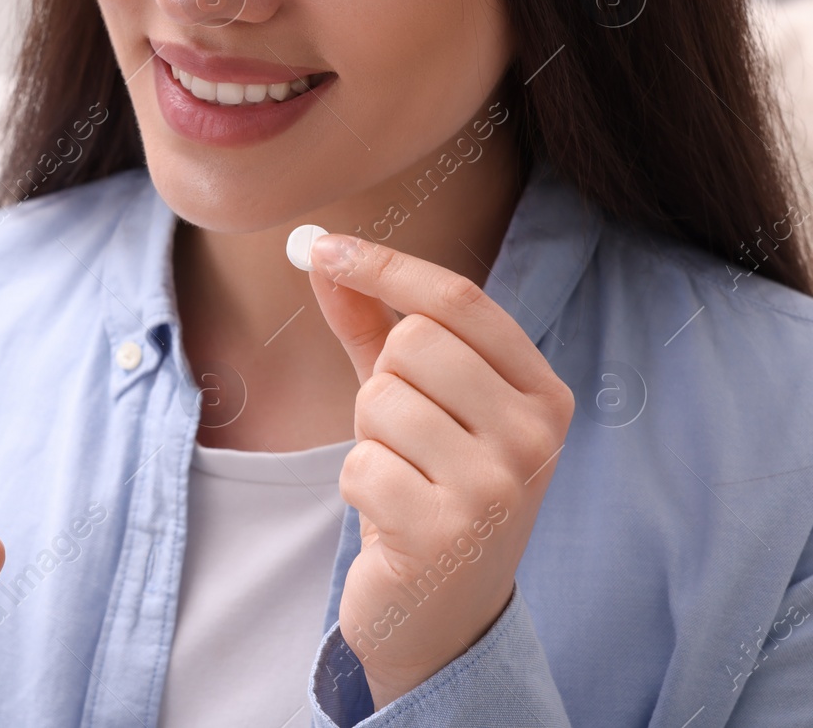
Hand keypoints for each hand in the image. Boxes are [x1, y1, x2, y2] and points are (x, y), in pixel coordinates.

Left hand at [304, 232, 574, 708]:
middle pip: (415, 343)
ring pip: (382, 400)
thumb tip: (322, 252)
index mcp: (542, 393)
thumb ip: (373, 325)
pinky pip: (362, 465)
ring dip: (368, 439)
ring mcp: (499, 488)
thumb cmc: (425, 486)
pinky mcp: (448, 534)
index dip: (384, 264)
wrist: (439, 615)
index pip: (460, 300)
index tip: (320, 246)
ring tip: (400, 479)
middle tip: (401, 437)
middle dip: (382, 382)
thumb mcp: (409, 399)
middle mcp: (536, 436)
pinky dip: (357, 486)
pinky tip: (389, 519)